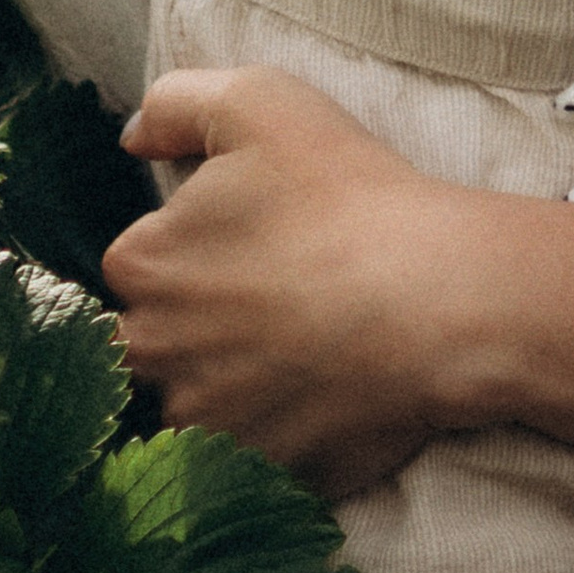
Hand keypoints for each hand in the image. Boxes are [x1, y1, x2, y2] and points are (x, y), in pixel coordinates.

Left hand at [109, 66, 489, 490]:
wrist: (441, 301)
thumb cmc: (350, 196)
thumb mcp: (260, 101)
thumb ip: (175, 105)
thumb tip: (132, 139)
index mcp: (142, 264)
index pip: (142, 262)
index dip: (197, 251)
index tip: (255, 247)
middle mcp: (154, 353)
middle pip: (158, 340)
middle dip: (203, 326)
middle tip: (283, 302)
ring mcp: (203, 422)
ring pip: (200, 403)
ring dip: (237, 384)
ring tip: (309, 352)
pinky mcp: (255, 471)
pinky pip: (250, 458)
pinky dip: (280, 433)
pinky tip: (325, 397)